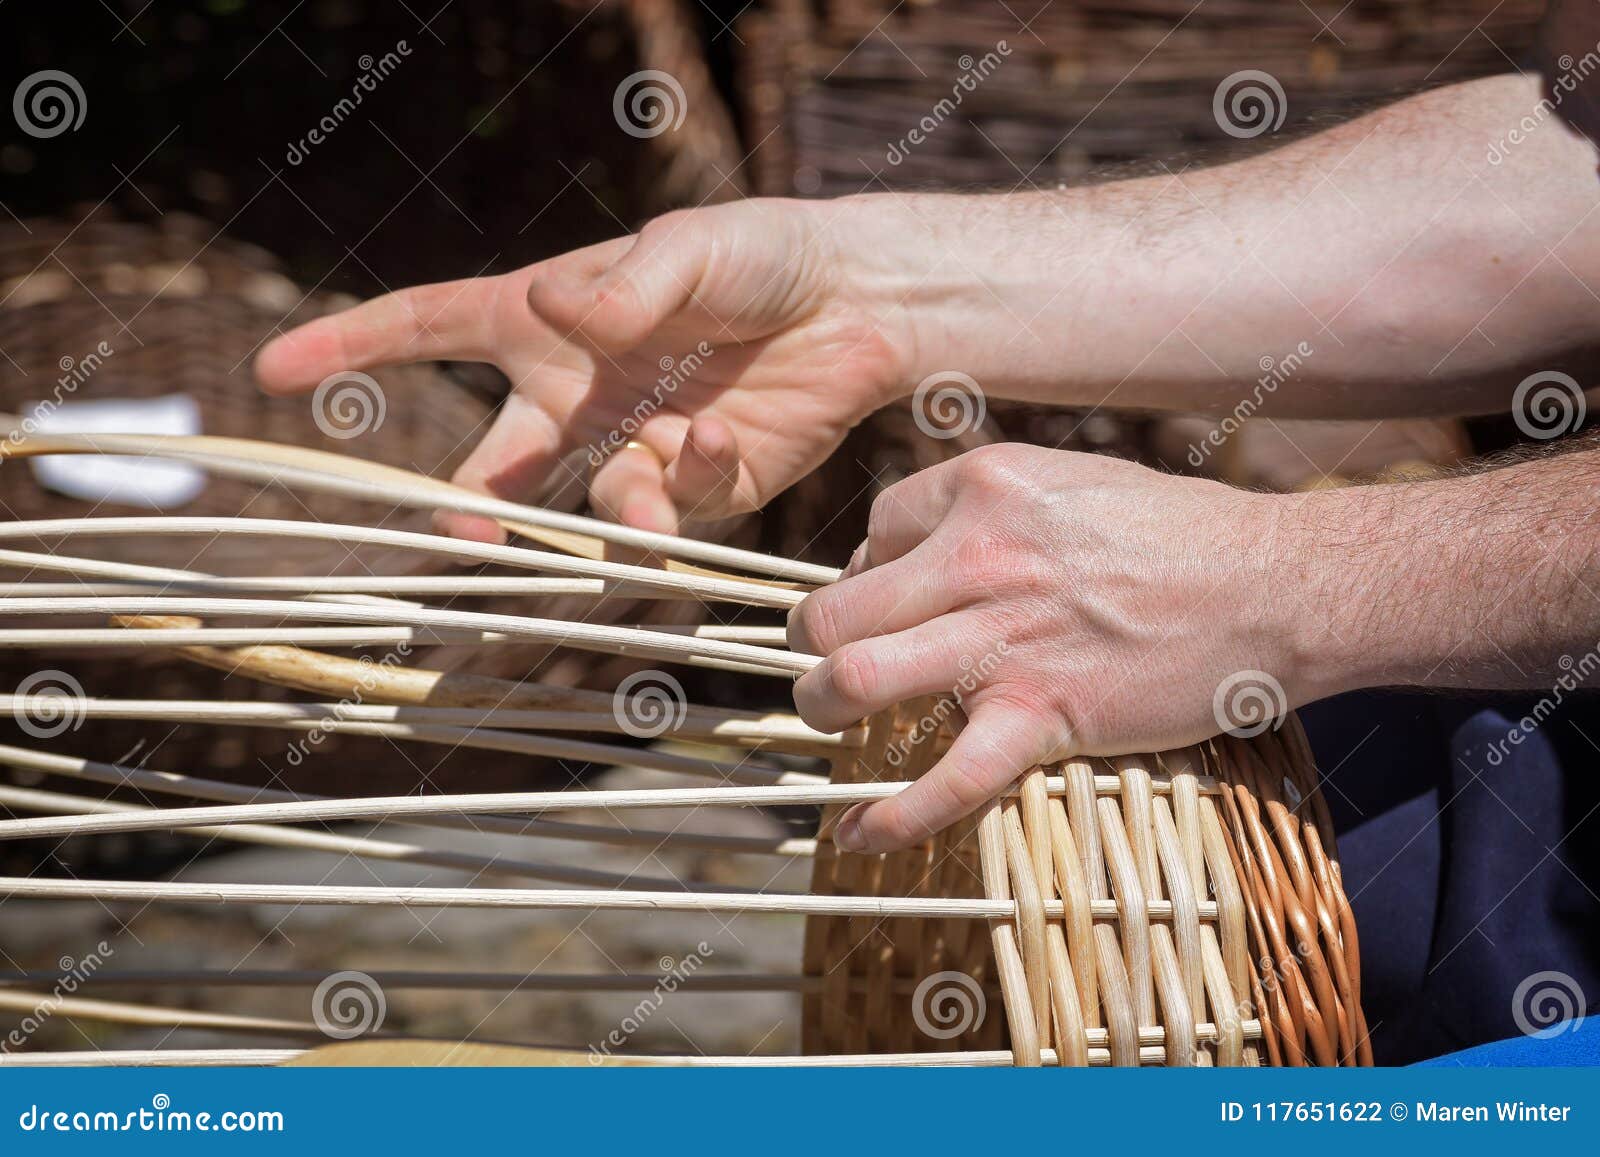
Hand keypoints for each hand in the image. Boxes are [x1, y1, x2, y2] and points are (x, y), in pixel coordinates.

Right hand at [255, 198, 912, 538]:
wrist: (858, 305)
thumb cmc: (758, 255)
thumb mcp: (688, 249)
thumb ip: (624, 288)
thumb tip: (555, 317)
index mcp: (547, 321)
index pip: (430, 329)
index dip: (350, 347)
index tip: (273, 370)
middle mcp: (577, 395)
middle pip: (494, 469)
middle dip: (470, 512)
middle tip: (463, 536)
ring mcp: (635, 447)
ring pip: (591, 510)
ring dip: (616, 514)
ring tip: (654, 506)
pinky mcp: (701, 488)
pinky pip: (677, 507)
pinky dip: (694, 479)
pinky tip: (725, 433)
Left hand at [786, 443, 1320, 853]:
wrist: (1277, 588)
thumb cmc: (1185, 535)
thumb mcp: (1074, 483)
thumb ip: (992, 509)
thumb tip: (916, 551)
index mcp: (985, 487)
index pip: (873, 530)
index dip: (867, 571)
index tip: (889, 602)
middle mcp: (977, 558)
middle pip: (834, 609)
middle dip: (813, 645)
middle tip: (825, 666)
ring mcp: (1004, 640)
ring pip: (853, 680)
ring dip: (820, 710)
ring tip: (826, 723)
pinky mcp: (1043, 714)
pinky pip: (945, 781)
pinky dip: (889, 821)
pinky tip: (853, 836)